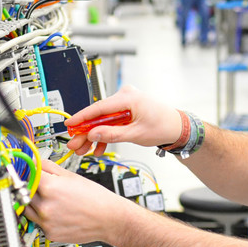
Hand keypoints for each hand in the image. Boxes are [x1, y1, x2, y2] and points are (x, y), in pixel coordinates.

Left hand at [26, 160, 132, 243]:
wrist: (109, 219)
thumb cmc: (95, 198)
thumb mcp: (71, 175)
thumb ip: (49, 167)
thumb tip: (35, 161)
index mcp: (50, 187)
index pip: (26, 175)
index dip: (27, 172)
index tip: (26, 172)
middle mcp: (45, 206)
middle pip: (24, 193)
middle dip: (29, 188)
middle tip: (40, 187)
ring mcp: (46, 222)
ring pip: (27, 209)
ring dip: (32, 203)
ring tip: (50, 200)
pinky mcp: (49, 234)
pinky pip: (37, 223)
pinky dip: (42, 217)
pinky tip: (56, 213)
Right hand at [64, 85, 182, 156]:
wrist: (178, 127)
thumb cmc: (163, 126)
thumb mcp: (136, 134)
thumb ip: (112, 134)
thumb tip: (93, 135)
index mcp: (128, 97)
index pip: (98, 107)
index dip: (81, 117)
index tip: (69, 125)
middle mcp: (125, 96)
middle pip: (98, 115)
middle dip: (85, 132)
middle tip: (74, 143)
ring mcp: (126, 103)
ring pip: (103, 120)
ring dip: (94, 136)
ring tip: (83, 150)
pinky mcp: (127, 110)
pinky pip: (111, 122)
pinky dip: (106, 134)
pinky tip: (98, 148)